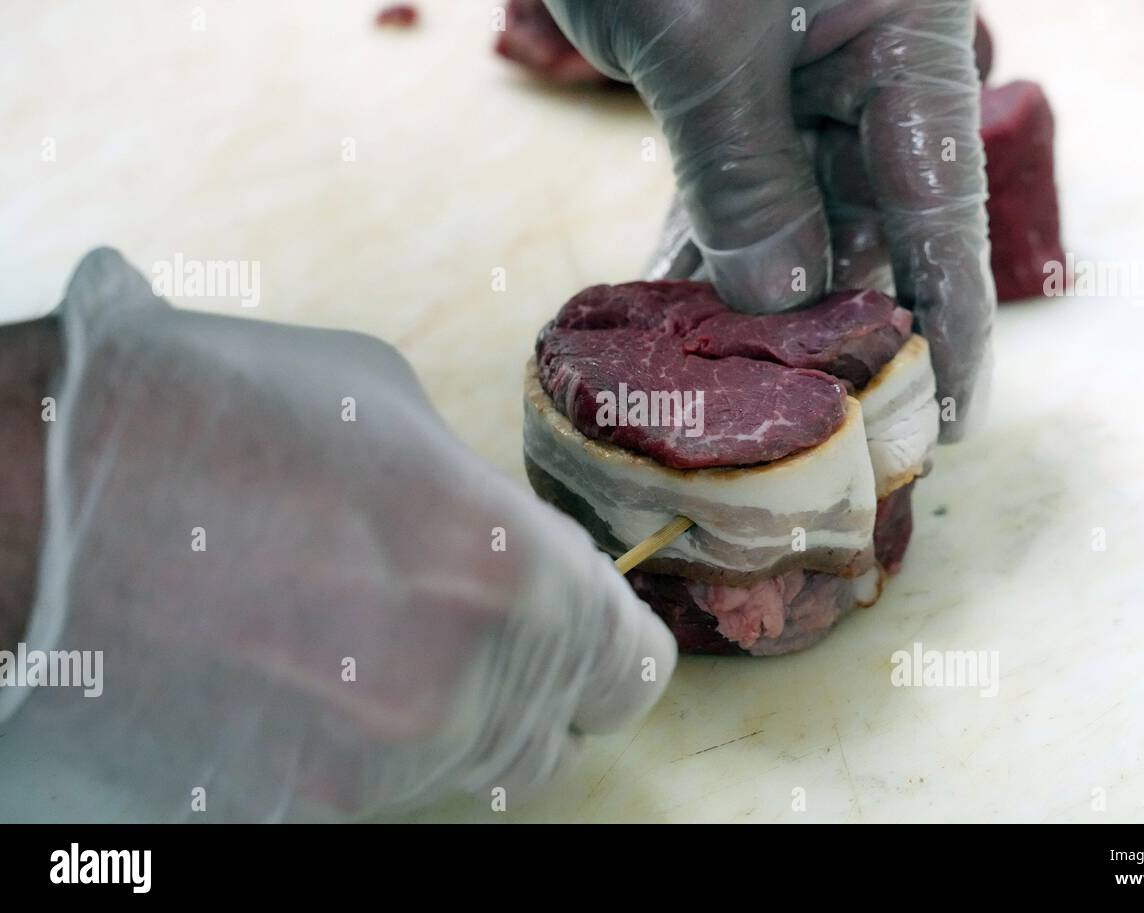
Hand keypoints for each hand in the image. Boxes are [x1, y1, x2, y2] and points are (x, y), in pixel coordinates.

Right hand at [0, 249, 675, 821]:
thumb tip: (501, 541)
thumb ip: (475, 496)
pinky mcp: (288, 813)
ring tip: (364, 645)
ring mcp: (371, 767)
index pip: (626, 667)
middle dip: (527, 685)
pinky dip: (362, 751)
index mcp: (504, 571)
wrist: (22, 504)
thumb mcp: (382, 402)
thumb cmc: (201, 416)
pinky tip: (300, 682)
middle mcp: (457, 687)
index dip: (610, 652)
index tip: (591, 640)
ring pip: (469, 772)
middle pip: (551, 732)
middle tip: (457, 632)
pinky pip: (376, 795)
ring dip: (448, 721)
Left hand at [548, 0, 994, 439]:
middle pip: (875, 225)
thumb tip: (779, 298)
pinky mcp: (743, 81)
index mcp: (905, 47)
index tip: (948, 420)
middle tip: (798, 420)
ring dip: (757, 291)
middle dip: (832, 321)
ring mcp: (806, 77)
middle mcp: (872, 70)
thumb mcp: (702, 51)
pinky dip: (709, 237)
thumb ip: (744, 179)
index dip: (951, 325)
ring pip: (802, 212)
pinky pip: (741, 178)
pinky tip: (675, 300)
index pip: (944, 214)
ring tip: (721, 379)